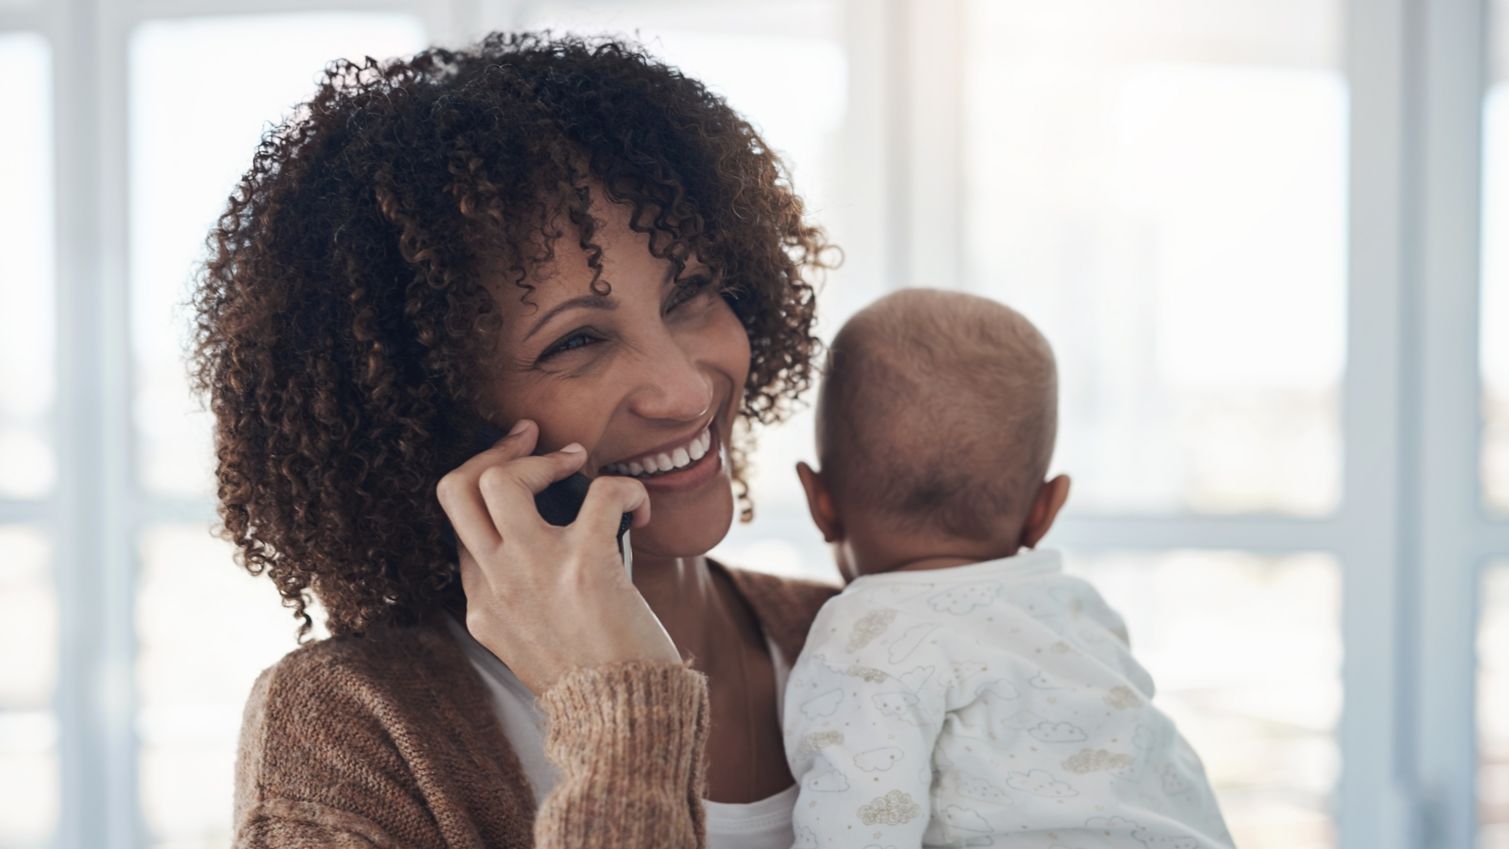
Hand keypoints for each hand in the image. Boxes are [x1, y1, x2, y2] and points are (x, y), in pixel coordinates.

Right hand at [435, 418, 679, 693]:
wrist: (624, 723)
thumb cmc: (596, 685)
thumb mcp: (532, 648)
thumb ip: (522, 602)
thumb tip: (545, 553)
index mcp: (482, 606)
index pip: (458, 525)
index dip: (486, 488)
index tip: (520, 470)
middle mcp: (496, 585)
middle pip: (456, 489)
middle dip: (494, 450)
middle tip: (532, 437)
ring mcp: (533, 573)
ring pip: (499, 479)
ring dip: (544, 458)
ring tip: (579, 462)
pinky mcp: (584, 565)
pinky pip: (601, 493)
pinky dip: (627, 489)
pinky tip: (641, 508)